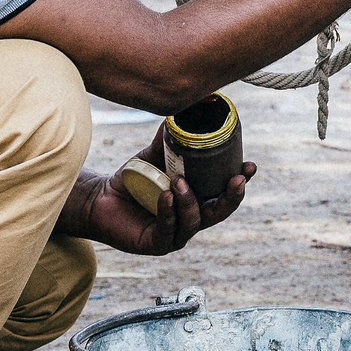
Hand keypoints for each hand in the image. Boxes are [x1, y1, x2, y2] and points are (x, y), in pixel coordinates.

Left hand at [59, 136, 254, 255]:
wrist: (100, 199)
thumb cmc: (133, 180)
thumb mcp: (155, 156)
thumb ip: (171, 138)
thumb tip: (186, 106)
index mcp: (199, 200)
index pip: (226, 193)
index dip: (241, 182)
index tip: (250, 166)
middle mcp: (192, 219)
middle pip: (220, 212)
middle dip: (231, 197)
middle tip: (236, 179)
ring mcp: (176, 234)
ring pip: (194, 221)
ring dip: (191, 201)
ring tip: (179, 182)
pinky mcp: (156, 244)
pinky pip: (168, 230)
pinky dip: (168, 213)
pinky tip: (166, 196)